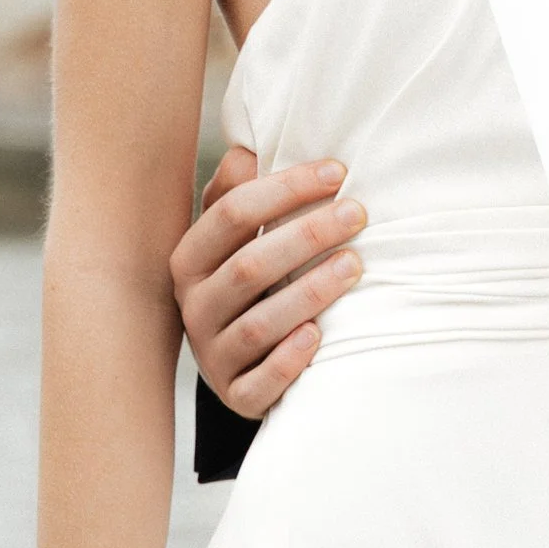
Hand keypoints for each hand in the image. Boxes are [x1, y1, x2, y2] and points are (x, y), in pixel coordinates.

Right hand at [172, 145, 365, 415]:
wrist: (239, 366)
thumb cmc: (248, 287)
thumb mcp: (234, 241)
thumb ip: (235, 196)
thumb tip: (246, 151)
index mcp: (190, 260)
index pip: (233, 213)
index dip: (286, 189)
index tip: (338, 172)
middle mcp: (194, 307)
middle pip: (249, 266)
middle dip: (307, 235)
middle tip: (358, 213)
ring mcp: (212, 356)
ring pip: (257, 325)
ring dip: (309, 293)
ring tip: (354, 265)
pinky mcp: (236, 396)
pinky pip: (258, 383)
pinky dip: (288, 361)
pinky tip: (318, 336)